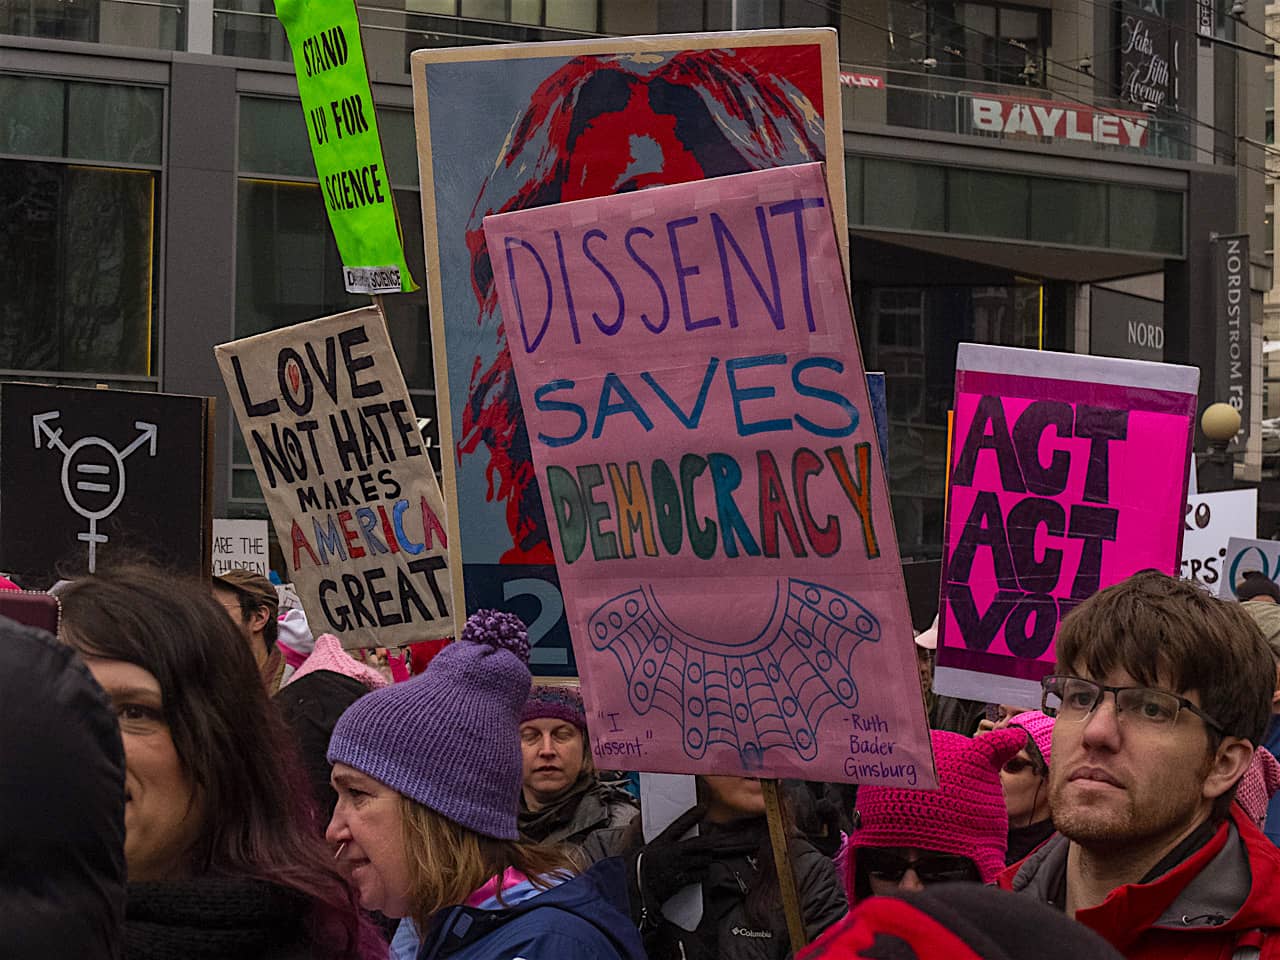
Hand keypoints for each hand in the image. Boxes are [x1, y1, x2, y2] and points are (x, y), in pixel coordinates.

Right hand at [630, 805, 759, 919]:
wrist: (635, 888)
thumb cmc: (636, 869)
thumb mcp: (637, 847)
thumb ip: (638, 832)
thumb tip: (636, 820)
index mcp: (662, 841)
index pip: (680, 825)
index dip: (692, 815)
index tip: (703, 808)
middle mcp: (673, 851)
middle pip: (700, 843)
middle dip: (716, 842)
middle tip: (727, 840)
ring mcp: (679, 865)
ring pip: (703, 859)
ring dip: (707, 860)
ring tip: (705, 860)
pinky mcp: (682, 879)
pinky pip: (700, 875)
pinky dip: (702, 874)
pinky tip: (700, 874)